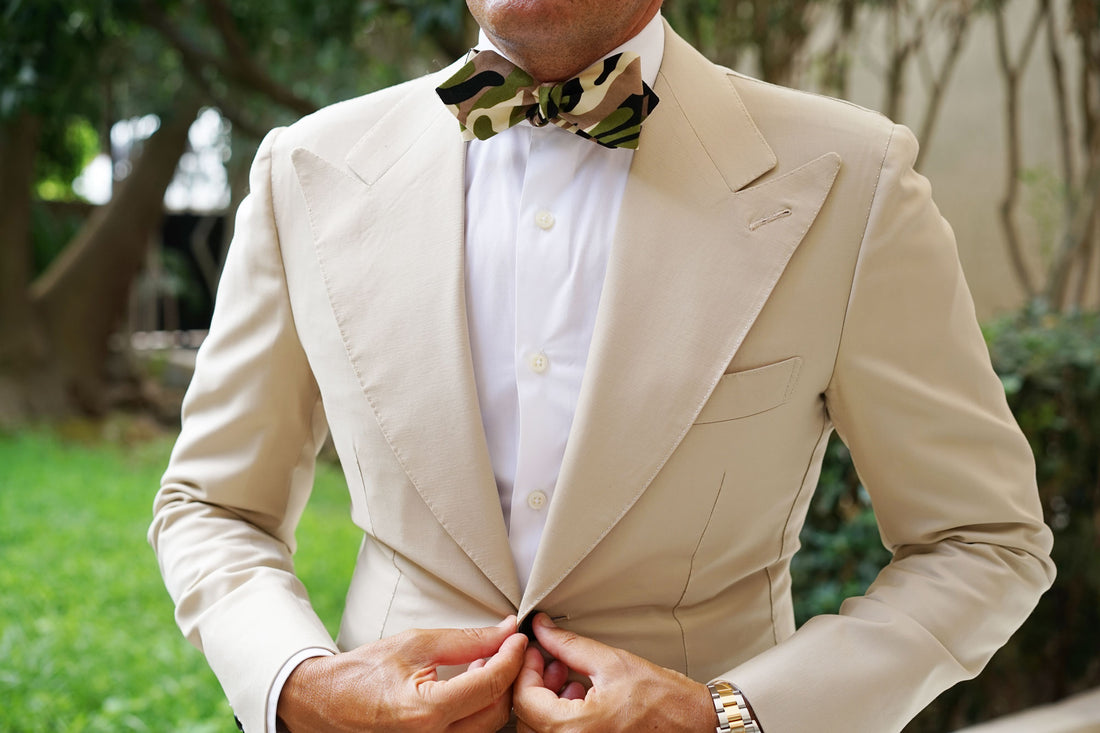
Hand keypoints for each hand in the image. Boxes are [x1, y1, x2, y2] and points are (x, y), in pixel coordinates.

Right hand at [277, 616, 527, 731]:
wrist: (327, 702)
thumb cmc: (363, 673)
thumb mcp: (416, 644)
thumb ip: (466, 639)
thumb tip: (505, 631)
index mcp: (427, 712)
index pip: (491, 683)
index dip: (512, 656)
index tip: (518, 637)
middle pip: (498, 710)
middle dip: (508, 676)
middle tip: (505, 648)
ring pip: (489, 726)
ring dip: (496, 694)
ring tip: (484, 664)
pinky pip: (472, 732)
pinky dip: (480, 709)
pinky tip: (472, 686)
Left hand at [512, 614, 715, 732]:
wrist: (696, 724)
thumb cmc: (665, 700)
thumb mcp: (611, 662)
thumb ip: (568, 645)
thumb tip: (542, 629)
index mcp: (574, 729)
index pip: (524, 699)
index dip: (525, 669)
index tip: (535, 651)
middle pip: (528, 717)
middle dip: (536, 685)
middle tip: (553, 662)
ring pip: (541, 729)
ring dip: (547, 701)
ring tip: (570, 677)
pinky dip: (561, 717)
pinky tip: (580, 696)